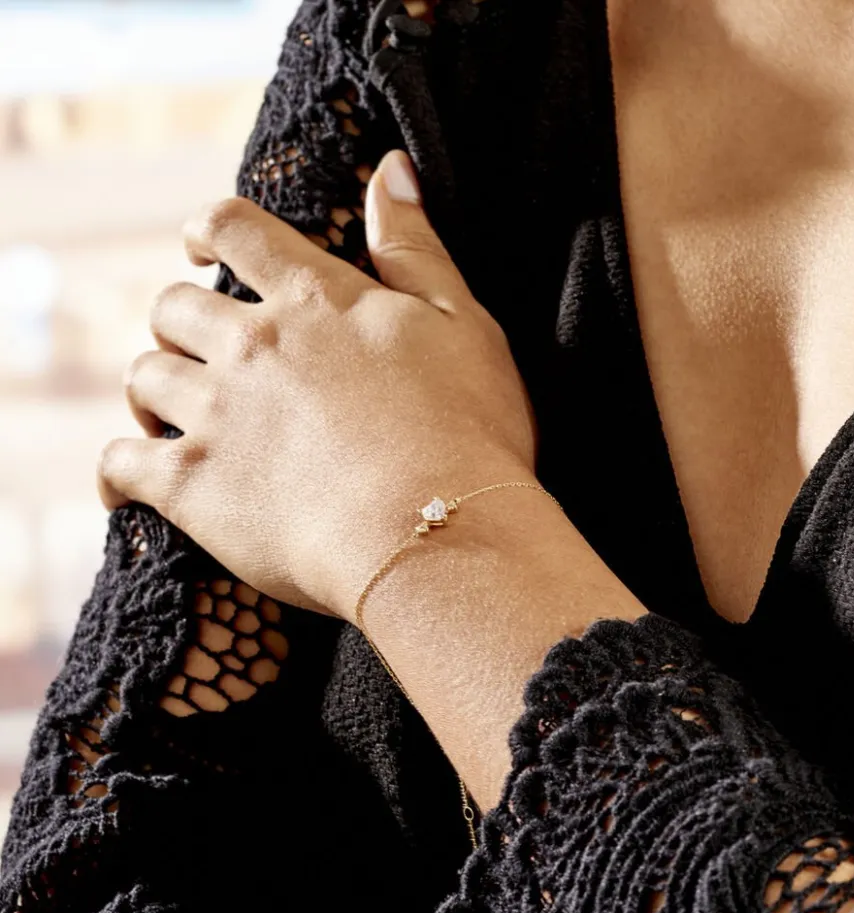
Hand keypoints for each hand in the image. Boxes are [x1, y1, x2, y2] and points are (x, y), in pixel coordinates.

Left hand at [99, 150, 536, 622]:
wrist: (437, 534)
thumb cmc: (466, 432)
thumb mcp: (462, 323)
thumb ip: (415, 247)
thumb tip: (390, 168)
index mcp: (314, 299)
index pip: (234, 228)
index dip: (209, 229)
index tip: (201, 245)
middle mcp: (251, 346)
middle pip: (173, 307)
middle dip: (181, 321)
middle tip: (200, 347)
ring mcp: (215, 416)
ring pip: (145, 377)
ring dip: (154, 388)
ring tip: (172, 411)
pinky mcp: (193, 487)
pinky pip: (122, 463)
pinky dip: (118, 469)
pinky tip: (128, 481)